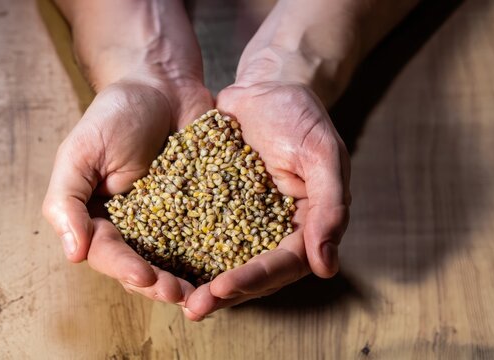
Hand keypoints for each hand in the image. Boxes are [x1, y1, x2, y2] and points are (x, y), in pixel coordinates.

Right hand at [42, 79, 212, 304]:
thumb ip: (67, 201)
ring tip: (204, 292)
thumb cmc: (114, 115)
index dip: (125, 269)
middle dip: (160, 285)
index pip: (108, 253)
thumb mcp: (79, 153)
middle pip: (144, 267)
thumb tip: (73, 254)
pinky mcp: (202, 208)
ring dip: (188, 280)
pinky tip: (230, 267)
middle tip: (180, 294)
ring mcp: (171, 220)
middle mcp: (135, 227)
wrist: (162, 85)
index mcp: (100, 218)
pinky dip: (217, 254)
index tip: (145, 277)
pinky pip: (210, 236)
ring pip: (177, 261)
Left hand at [182, 81, 350, 319]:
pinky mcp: (221, 208)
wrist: (266, 88)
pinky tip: (164, 266)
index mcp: (308, 224)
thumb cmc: (300, 116)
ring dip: (204, 283)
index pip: (285, 262)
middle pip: (255, 273)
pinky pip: (206, 235)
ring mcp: (248, 222)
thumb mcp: (322, 154)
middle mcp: (277, 230)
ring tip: (176, 298)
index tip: (224, 286)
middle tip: (194, 308)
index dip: (256, 277)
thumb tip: (326, 266)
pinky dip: (189, 253)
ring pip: (228, 261)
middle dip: (226, 293)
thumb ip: (329, 206)